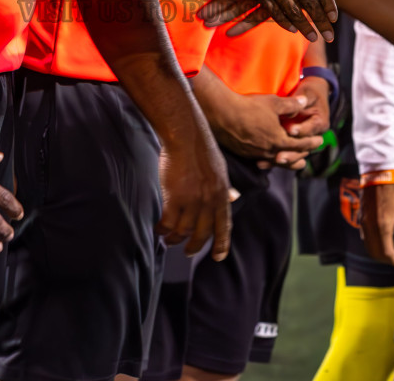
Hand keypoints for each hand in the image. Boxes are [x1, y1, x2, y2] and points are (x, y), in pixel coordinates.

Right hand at [158, 132, 232, 261]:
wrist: (186, 136)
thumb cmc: (201, 149)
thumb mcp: (220, 170)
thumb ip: (224, 188)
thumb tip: (234, 198)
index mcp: (222, 195)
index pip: (224, 226)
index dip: (221, 244)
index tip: (218, 257)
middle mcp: (209, 202)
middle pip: (202, 234)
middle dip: (194, 247)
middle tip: (187, 252)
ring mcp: (193, 202)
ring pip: (184, 231)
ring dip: (175, 239)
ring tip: (169, 240)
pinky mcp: (175, 199)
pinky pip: (168, 223)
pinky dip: (163, 230)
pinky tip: (159, 230)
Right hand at [202, 88, 323, 168]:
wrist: (222, 115)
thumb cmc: (249, 107)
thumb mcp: (274, 103)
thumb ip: (291, 105)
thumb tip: (305, 102)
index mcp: (278, 140)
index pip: (300, 144)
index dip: (312, 142)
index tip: (320, 141)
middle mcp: (268, 151)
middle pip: (290, 158)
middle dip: (301, 155)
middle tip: (308, 156)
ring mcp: (256, 154)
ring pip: (275, 161)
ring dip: (286, 160)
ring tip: (292, 160)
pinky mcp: (245, 153)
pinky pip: (262, 159)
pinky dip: (271, 159)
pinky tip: (270, 155)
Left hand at [275, 77, 331, 169]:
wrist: (311, 97)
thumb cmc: (309, 93)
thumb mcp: (307, 92)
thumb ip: (301, 99)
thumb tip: (300, 101)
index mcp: (319, 122)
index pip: (310, 129)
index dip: (300, 130)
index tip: (289, 129)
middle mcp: (313, 136)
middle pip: (303, 148)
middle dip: (291, 153)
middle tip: (279, 156)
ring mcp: (303, 142)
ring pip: (294, 155)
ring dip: (283, 160)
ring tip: (270, 161)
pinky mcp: (293, 146)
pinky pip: (284, 154)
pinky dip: (273, 160)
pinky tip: (261, 163)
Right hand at [360, 181, 393, 268]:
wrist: (380, 173)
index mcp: (383, 226)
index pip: (386, 253)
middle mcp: (370, 227)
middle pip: (375, 252)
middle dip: (386, 259)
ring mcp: (363, 222)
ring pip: (368, 246)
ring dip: (379, 252)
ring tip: (392, 250)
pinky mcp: (360, 217)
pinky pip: (364, 236)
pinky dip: (373, 243)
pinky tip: (383, 239)